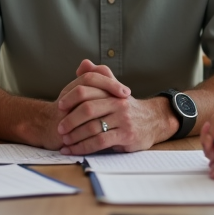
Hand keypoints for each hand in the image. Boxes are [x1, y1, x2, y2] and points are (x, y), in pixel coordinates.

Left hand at [55, 61, 173, 153]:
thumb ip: (99, 76)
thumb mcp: (115, 89)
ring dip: (75, 136)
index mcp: (112, 90)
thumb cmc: (127, 107)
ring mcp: (123, 119)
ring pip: (92, 127)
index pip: (88, 87)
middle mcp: (118, 102)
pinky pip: (100, 142)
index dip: (71, 96)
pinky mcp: (126, 135)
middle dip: (70, 119)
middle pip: (88, 108)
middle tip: (60, 128)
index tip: (59, 106)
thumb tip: (83, 64)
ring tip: (64, 141)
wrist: (154, 121)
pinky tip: (73, 150)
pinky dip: (83, 147)